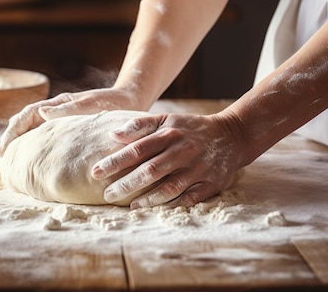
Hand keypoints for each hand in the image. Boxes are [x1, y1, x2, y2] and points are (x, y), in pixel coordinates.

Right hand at [0, 88, 141, 155]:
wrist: (129, 101)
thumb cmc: (112, 103)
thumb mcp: (91, 105)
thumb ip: (68, 109)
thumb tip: (41, 114)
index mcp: (58, 104)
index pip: (27, 115)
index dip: (13, 131)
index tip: (4, 148)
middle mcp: (56, 110)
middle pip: (25, 122)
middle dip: (12, 137)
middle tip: (2, 156)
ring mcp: (61, 119)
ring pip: (34, 129)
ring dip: (22, 142)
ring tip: (13, 159)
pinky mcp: (69, 127)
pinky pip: (47, 136)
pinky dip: (37, 145)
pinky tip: (36, 160)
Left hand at [91, 113, 243, 208]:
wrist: (231, 135)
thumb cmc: (190, 128)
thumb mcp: (166, 120)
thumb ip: (139, 125)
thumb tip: (113, 134)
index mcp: (169, 134)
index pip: (137, 149)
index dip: (115, 162)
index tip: (95, 172)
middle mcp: (183, 151)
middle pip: (150, 171)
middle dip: (126, 184)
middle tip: (108, 195)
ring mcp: (198, 168)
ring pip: (170, 187)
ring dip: (148, 199)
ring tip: (131, 206)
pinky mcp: (211, 183)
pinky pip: (190, 197)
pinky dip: (173, 205)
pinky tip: (157, 209)